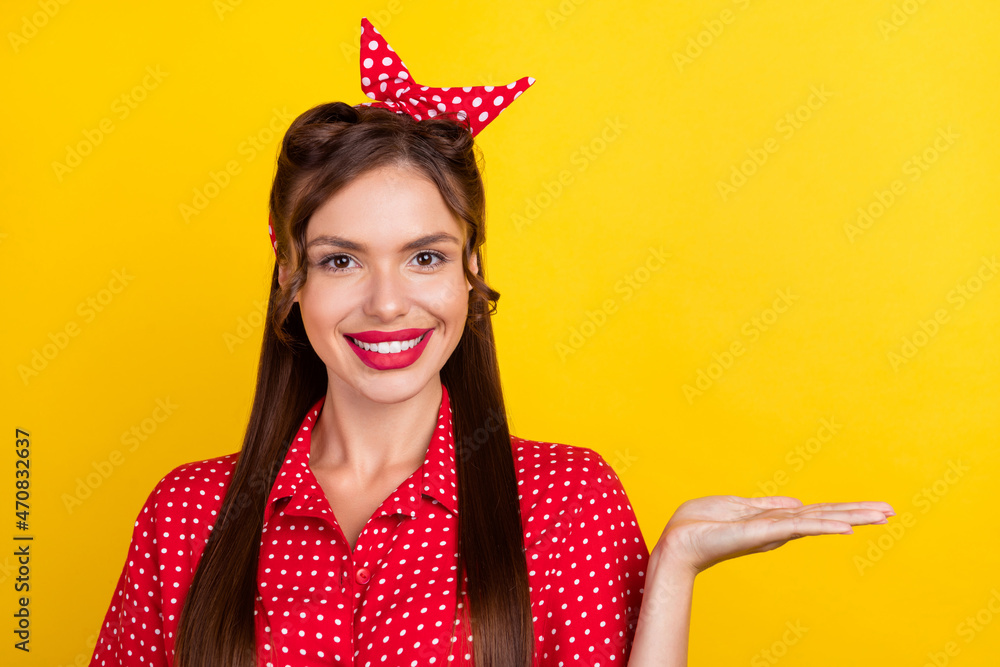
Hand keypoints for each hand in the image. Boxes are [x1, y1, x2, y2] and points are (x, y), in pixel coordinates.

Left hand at [653, 495, 893, 575]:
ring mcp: (772, 531)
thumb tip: (797, 502)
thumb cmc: (703, 523)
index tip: (877, 508)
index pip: (818, 512)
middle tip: (892, 511)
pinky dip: (821, 526)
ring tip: (881, 516)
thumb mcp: (740, 507)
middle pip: (825, 516)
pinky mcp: (760, 533)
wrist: (678, 538)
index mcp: (776, 519)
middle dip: (858, 513)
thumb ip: (769, 506)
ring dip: (850, 517)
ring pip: (818, 521)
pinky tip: (845, 527)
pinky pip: (795, 528)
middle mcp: (779, 527)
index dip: (846, 508)